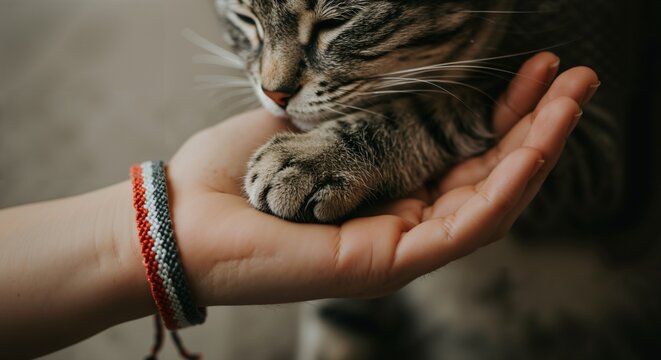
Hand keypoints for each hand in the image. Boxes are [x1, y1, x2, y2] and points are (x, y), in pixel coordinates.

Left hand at [166, 52, 598, 305]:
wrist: (182, 216)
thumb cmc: (235, 171)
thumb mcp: (311, 125)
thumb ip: (362, 113)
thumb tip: (403, 80)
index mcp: (384, 188)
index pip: (461, 153)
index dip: (503, 113)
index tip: (533, 70)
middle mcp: (400, 220)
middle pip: (486, 178)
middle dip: (535, 129)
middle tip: (577, 81)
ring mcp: (397, 247)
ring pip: (488, 204)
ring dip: (534, 154)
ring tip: (572, 105)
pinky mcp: (387, 264)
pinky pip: (463, 229)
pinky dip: (504, 189)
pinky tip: (534, 149)